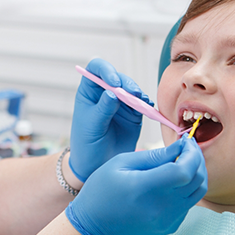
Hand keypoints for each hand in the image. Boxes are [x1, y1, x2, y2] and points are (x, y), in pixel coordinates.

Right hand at [65, 136, 207, 234]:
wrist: (95, 227)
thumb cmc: (103, 190)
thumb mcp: (122, 163)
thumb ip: (155, 155)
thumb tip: (181, 146)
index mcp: (145, 189)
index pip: (184, 171)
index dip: (191, 153)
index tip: (185, 142)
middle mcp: (161, 208)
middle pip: (197, 180)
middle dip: (197, 158)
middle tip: (187, 147)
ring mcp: (168, 220)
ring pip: (199, 191)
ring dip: (196, 172)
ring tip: (183, 160)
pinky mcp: (171, 226)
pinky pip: (190, 202)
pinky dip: (188, 187)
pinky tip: (174, 179)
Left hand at [69, 58, 152, 181]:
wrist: (97, 165)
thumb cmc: (86, 145)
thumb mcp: (91, 126)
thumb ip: (102, 109)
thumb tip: (112, 93)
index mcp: (89, 92)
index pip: (96, 70)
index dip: (106, 70)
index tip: (114, 83)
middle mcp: (105, 94)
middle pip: (119, 78)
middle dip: (127, 84)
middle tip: (134, 94)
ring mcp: (120, 103)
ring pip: (132, 89)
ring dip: (138, 93)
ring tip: (142, 102)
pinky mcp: (133, 114)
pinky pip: (142, 103)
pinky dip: (146, 103)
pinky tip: (148, 107)